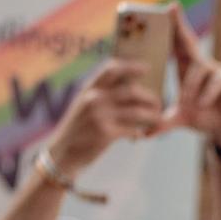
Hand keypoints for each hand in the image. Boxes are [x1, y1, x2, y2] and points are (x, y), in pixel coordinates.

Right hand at [43, 57, 168, 171]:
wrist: (62, 152)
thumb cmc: (77, 130)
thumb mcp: (83, 106)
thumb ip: (101, 97)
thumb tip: (130, 92)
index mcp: (89, 89)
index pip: (112, 69)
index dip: (131, 67)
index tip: (147, 68)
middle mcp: (95, 98)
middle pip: (132, 91)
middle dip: (150, 97)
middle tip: (158, 103)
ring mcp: (100, 115)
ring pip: (137, 112)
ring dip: (151, 116)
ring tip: (157, 119)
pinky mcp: (106, 133)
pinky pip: (132, 130)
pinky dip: (139, 133)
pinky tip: (139, 136)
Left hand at [168, 12, 220, 151]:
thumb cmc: (204, 119)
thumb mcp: (181, 119)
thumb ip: (163, 123)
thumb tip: (144, 136)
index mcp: (186, 68)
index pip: (177, 43)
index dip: (173, 26)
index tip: (167, 8)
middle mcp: (200, 64)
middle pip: (188, 40)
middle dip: (179, 24)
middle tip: (172, 7)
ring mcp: (216, 69)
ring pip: (197, 67)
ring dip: (190, 85)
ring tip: (187, 102)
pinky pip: (214, 80)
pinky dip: (206, 93)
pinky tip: (204, 104)